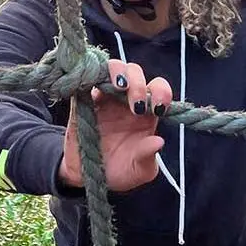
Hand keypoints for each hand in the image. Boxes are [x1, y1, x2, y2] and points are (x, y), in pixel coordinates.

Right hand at [59, 59, 172, 191]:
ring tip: (119, 87)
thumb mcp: (139, 171)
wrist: (88, 177)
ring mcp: (104, 98)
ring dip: (118, 72)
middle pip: (135, 73)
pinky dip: (90, 74)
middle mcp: (126, 101)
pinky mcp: (83, 100)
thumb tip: (159, 142)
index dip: (162, 92)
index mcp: (146, 114)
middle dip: (139, 82)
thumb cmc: (120, 171)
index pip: (158, 90)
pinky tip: (93, 83)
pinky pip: (85, 78)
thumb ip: (147, 157)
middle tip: (136, 105)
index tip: (159, 108)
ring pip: (113, 68)